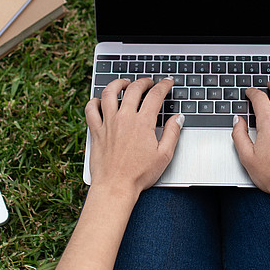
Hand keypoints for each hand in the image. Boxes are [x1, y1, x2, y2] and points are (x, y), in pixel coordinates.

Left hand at [84, 78, 182, 197]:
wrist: (115, 187)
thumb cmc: (139, 175)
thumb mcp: (164, 155)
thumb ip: (173, 133)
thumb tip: (178, 118)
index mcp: (143, 123)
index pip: (155, 95)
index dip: (164, 86)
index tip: (167, 83)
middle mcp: (124, 119)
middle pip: (134, 89)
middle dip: (144, 81)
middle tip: (149, 82)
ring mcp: (108, 123)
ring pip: (109, 93)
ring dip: (118, 84)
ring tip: (124, 83)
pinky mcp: (96, 131)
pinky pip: (91, 109)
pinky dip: (94, 101)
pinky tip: (100, 100)